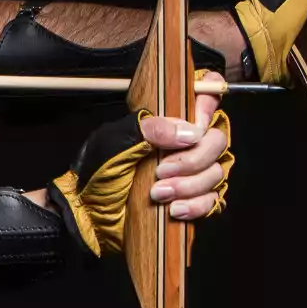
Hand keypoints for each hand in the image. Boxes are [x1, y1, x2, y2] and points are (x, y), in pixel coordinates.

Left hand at [49, 71, 234, 256]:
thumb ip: (150, 129)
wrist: (90, 212)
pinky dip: (196, 205)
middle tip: (162, 170)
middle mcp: (185, 143)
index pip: (205, 95)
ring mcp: (192, 172)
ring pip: (216, 172)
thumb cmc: (98, 171)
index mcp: (168, 121)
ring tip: (159, 192)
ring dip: (189, 184)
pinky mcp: (193, 199)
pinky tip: (174, 208)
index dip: (208, 104)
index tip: (195, 124)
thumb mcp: (116, 142)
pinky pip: (212, 200)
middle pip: (216, 140)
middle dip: (193, 159)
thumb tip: (188, 131)